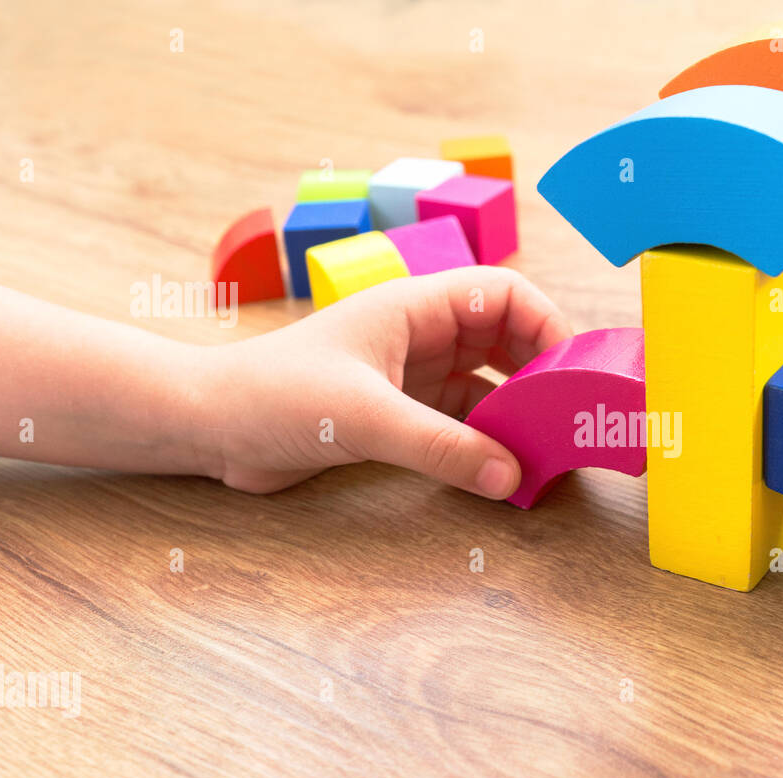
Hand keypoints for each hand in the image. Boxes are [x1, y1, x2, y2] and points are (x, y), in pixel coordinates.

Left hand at [195, 267, 571, 495]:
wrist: (208, 427)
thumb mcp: (363, 418)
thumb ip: (440, 447)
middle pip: (506, 340)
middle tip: (571, 418)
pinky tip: (505, 473)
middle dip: (542, 374)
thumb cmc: (272, 395)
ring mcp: (412, 375)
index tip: (573, 371)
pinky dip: (488, 444)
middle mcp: (421, 335)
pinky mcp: (400, 415)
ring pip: (488, 386)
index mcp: (415, 306)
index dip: (546, 324)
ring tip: (546, 452)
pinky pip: (463, 424)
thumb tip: (510, 477)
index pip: (503, 294)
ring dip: (517, 415)